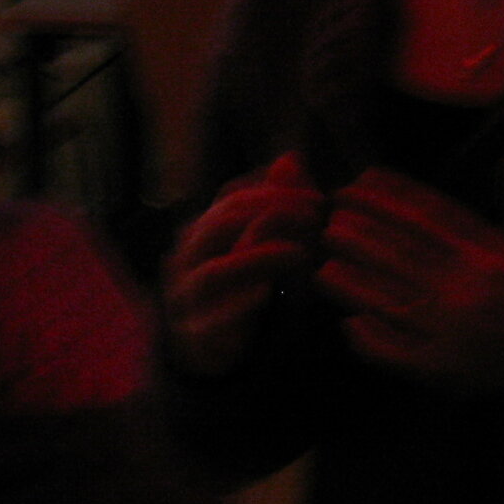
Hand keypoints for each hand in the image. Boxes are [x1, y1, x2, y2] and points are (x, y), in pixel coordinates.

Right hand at [163, 153, 324, 378]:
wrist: (209, 346)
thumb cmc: (240, 282)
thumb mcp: (261, 238)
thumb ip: (275, 201)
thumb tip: (290, 157)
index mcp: (200, 230)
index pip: (231, 197)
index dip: (274, 191)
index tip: (316, 195)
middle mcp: (187, 259)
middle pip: (221, 224)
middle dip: (271, 214)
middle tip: (315, 217)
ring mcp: (188, 297)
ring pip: (215, 270)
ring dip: (261, 257)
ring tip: (301, 254)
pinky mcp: (198, 334)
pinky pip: (214, 318)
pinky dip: (242, 304)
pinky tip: (270, 292)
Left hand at [316, 168, 503, 393]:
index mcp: (494, 259)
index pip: (434, 221)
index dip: (394, 199)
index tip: (362, 181)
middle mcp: (468, 292)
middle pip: (404, 256)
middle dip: (364, 233)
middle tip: (329, 214)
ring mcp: (453, 334)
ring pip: (393, 301)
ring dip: (356, 282)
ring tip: (324, 261)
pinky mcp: (446, 373)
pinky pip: (400, 356)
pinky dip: (374, 342)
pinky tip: (349, 325)